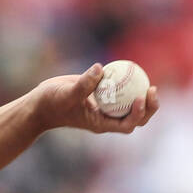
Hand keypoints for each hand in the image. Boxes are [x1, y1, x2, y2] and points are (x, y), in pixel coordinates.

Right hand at [27, 63, 158, 134]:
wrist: (40, 105)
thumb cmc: (51, 103)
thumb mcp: (65, 94)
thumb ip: (83, 84)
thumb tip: (100, 68)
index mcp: (101, 123)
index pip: (127, 124)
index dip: (138, 114)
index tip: (139, 98)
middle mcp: (106, 117)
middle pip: (136, 119)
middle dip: (149, 108)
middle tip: (152, 89)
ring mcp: (105, 108)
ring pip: (131, 105)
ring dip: (143, 96)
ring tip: (149, 82)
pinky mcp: (102, 95)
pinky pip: (120, 90)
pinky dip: (128, 82)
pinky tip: (132, 69)